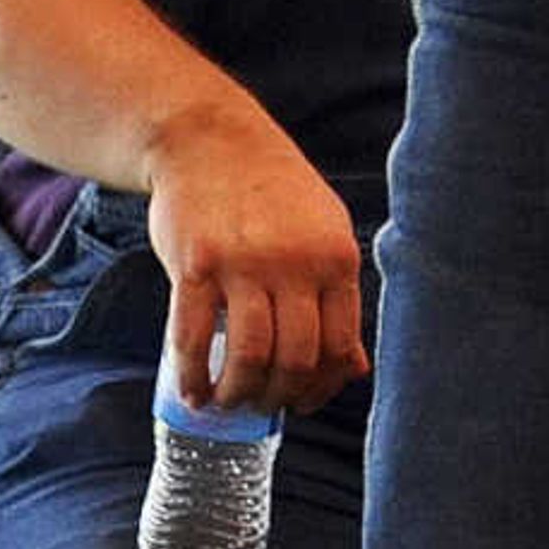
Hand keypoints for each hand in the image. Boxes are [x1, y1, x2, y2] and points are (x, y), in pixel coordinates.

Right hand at [145, 110, 375, 417]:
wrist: (212, 143)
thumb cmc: (272, 194)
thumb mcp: (325, 231)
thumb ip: (337, 295)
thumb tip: (355, 369)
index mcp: (337, 258)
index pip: (339, 346)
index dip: (320, 388)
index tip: (301, 402)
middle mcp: (297, 263)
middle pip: (295, 359)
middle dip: (277, 397)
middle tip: (259, 406)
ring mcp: (245, 264)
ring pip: (250, 357)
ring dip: (236, 395)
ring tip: (226, 402)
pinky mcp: (196, 265)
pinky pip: (194, 339)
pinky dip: (194, 379)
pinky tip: (193, 394)